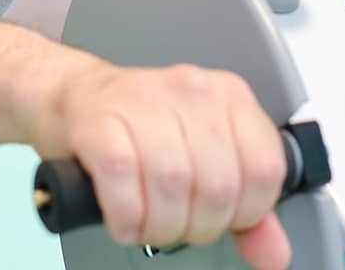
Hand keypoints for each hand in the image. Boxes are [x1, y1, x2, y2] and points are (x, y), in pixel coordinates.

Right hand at [30, 59, 289, 267]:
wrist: (71, 97)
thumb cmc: (138, 129)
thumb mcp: (203, 160)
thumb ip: (244, 206)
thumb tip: (274, 253)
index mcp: (228, 97)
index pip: (265, 169)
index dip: (246, 212)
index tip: (222, 218)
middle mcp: (190, 90)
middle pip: (218, 185)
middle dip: (197, 226)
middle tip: (176, 225)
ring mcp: (143, 100)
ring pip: (173, 185)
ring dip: (159, 226)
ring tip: (147, 224)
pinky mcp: (99, 117)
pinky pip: (123, 178)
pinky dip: (126, 215)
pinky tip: (123, 219)